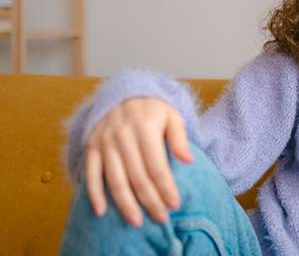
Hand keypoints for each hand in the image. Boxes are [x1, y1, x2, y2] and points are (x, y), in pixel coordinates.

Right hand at [83, 97, 193, 227]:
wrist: (123, 94)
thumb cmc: (153, 110)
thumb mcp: (172, 116)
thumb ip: (180, 137)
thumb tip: (189, 160)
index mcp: (145, 128)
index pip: (156, 165)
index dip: (165, 187)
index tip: (174, 204)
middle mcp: (122, 136)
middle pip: (137, 176)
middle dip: (150, 200)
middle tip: (161, 218)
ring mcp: (104, 142)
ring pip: (114, 179)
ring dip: (125, 203)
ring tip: (136, 221)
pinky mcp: (91, 147)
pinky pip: (91, 173)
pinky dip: (94, 193)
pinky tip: (102, 211)